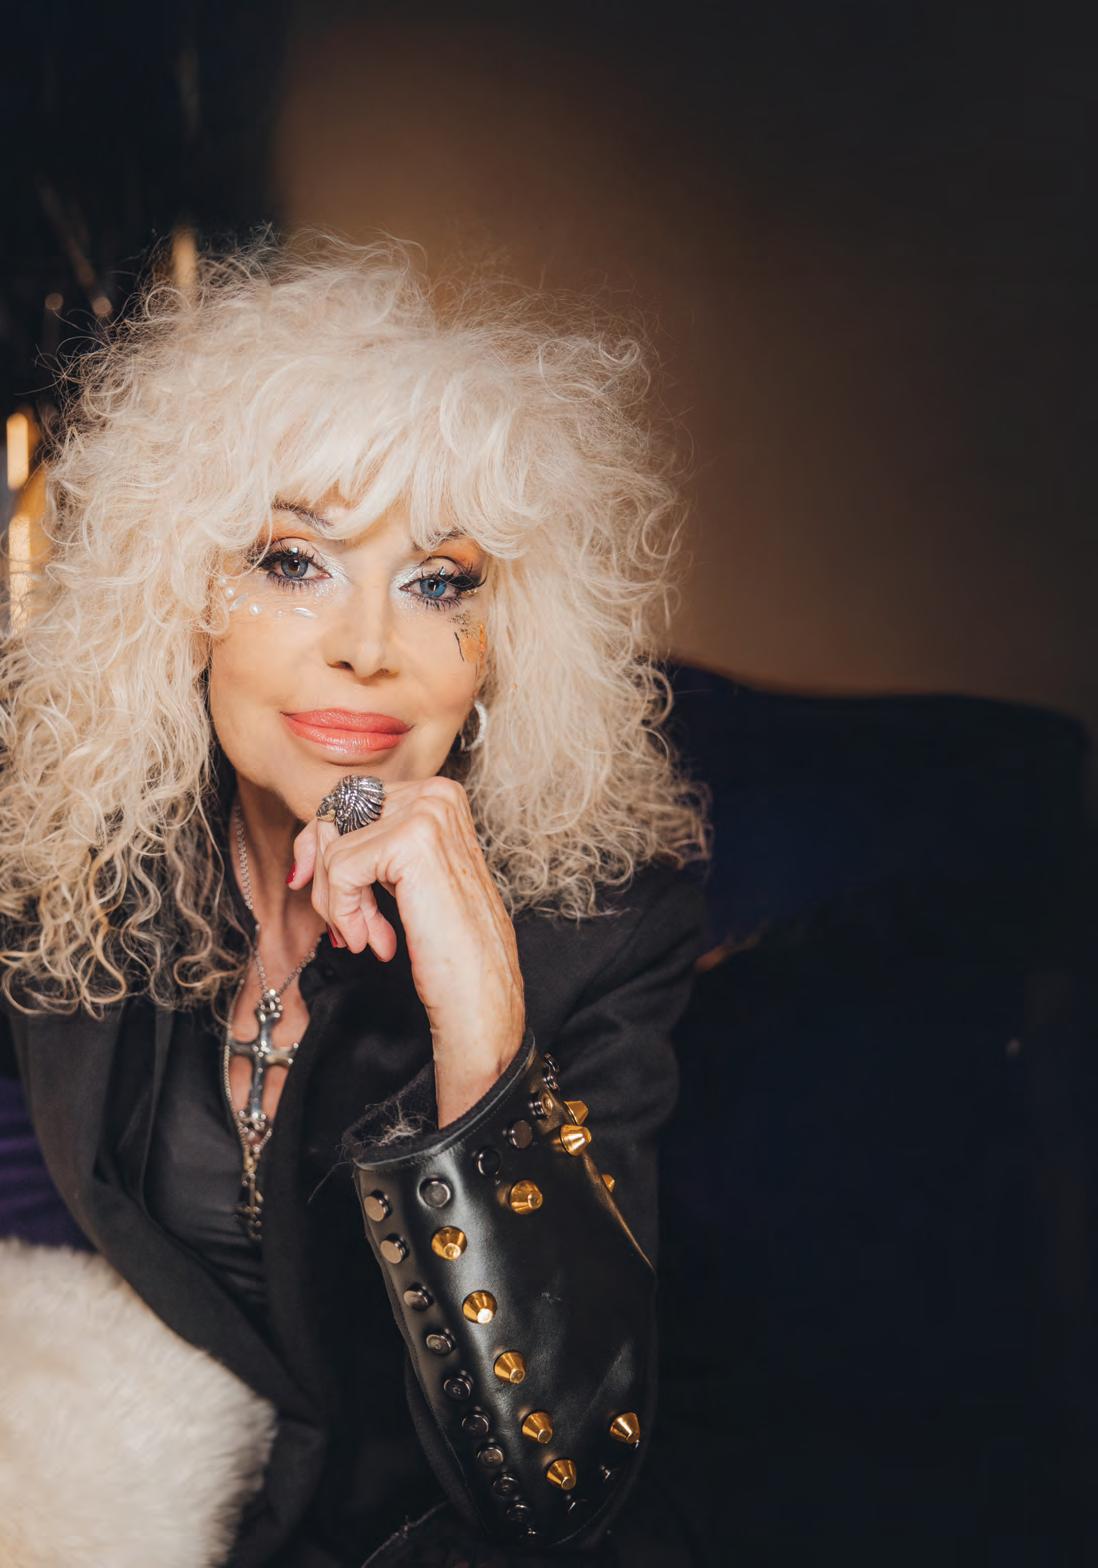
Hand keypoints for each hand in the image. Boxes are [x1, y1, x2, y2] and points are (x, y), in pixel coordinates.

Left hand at [288, 776, 525, 1125]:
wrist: (480, 985)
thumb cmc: (448, 938)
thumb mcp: (402, 875)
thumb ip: (365, 845)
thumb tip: (309, 841)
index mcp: (437, 794)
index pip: (348, 798)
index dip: (320, 846)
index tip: (308, 883)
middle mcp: (435, 794)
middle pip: (335, 818)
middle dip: (326, 877)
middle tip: (349, 924)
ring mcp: (426, 813)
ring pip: (334, 848)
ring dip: (337, 903)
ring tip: (366, 936)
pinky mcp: (410, 842)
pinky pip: (340, 870)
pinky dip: (343, 911)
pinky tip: (370, 939)